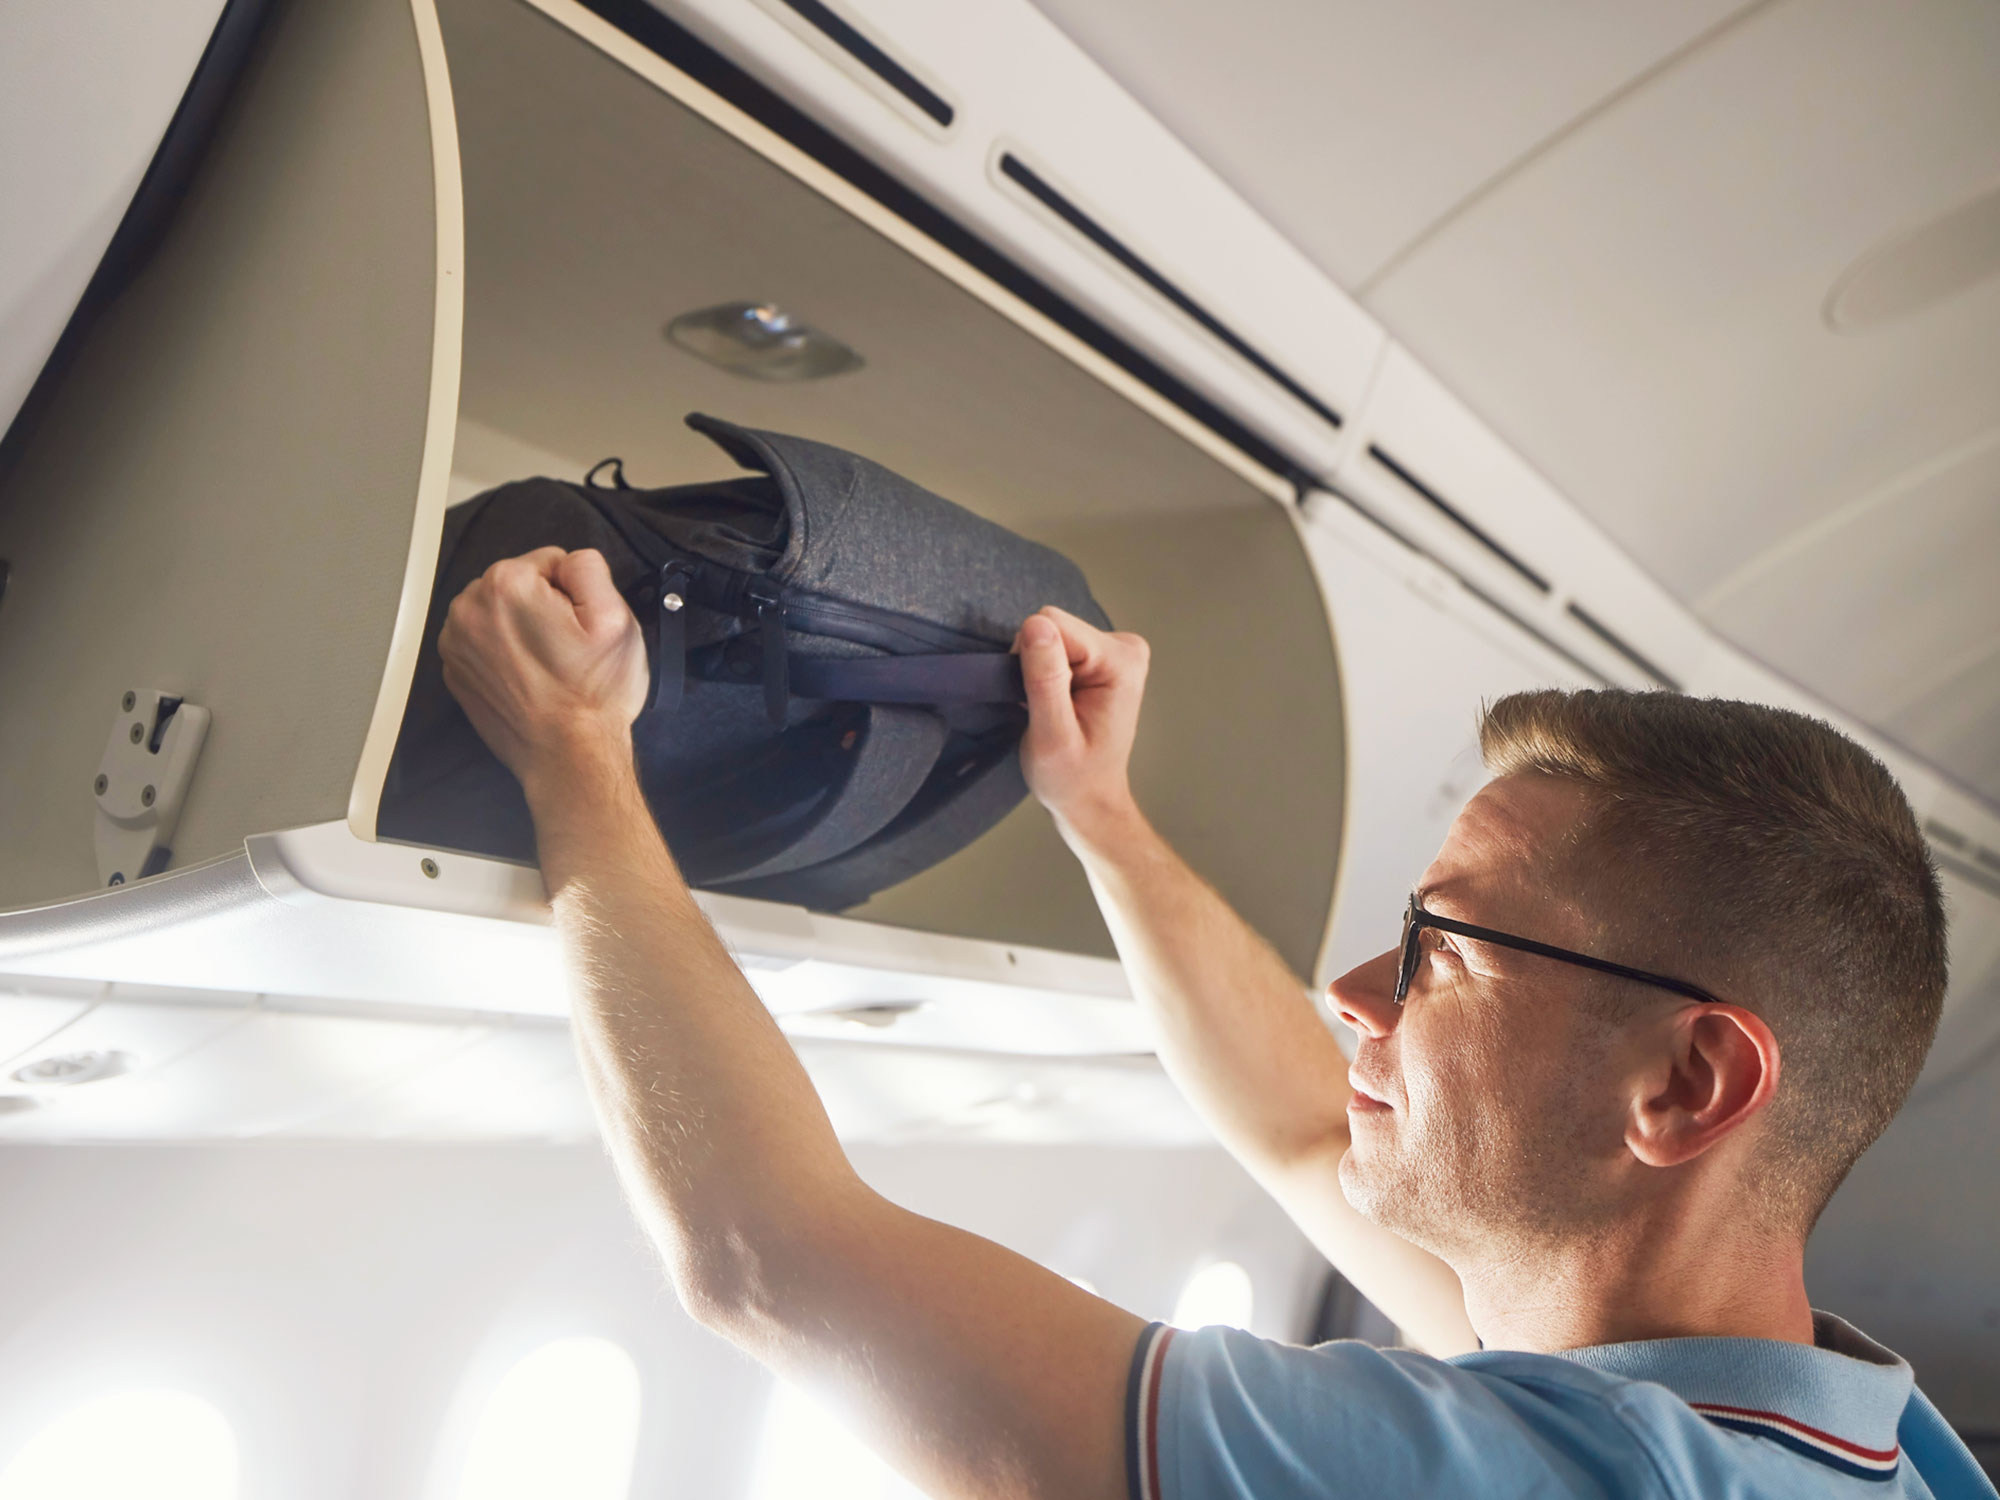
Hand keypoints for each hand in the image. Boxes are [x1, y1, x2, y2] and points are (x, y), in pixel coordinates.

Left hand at [438, 547, 647, 795]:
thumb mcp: (615, 617)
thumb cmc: (594, 693)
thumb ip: (588, 567)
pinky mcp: (455, 671)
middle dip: (543, 607)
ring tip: (547, 665)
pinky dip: (503, 653)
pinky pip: (483, 643)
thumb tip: (567, 562)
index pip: (549, 561)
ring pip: (498, 613)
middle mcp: (469, 607)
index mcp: (507, 585)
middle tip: (565, 649)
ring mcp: (456, 642)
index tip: (578, 628)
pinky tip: (527, 678)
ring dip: (520, 629)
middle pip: (518, 584)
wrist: (568, 755)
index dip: (573, 593)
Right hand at [1012, 606, 1150, 843]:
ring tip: (1054, 709)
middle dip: (1038, 666)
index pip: (1052, 625)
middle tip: (1048, 709)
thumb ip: (1045, 678)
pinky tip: (1058, 702)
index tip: (1042, 701)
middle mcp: (1126, 648)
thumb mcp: (1051, 734)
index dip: (1032, 662)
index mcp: (1121, 661)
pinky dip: (1048, 673)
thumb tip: (1034, 625)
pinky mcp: (1102, 656)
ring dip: (1042, 672)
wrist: (1090, 799)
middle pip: (1053, 626)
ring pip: (1051, 634)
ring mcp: (1116, 650)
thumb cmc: (1072, 778)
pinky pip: (1056, 645)